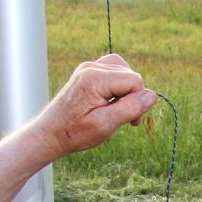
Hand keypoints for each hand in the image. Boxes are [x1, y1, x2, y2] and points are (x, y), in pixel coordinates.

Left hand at [34, 54, 156, 156]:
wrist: (49, 134)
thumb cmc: (74, 133)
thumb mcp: (105, 125)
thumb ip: (130, 108)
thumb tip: (152, 95)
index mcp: (95, 78)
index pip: (135, 80)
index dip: (138, 101)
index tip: (130, 121)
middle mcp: (91, 68)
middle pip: (131, 75)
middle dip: (132, 97)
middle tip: (121, 119)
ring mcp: (88, 68)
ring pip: (125, 71)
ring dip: (126, 91)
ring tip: (116, 109)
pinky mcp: (87, 72)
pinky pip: (114, 70)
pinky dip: (118, 85)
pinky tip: (111, 100)